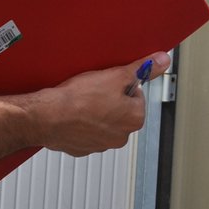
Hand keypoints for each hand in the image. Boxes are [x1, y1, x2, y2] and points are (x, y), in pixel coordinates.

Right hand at [30, 51, 167, 155]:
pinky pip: (85, 131)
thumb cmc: (78, 99)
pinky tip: (72, 113)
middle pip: (120, 110)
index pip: (136, 95)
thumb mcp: (116, 75)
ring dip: (95, 112)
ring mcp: (100, 145)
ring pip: (102, 121)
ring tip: (81, 101)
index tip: (109, 81)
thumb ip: (142, 69)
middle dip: (109, 99)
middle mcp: (121, 137)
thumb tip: (162, 61)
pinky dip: (80, 123)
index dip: (121, 84)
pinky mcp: (81, 148)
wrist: (46, 116)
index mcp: (134, 119)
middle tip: (94, 90)